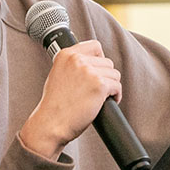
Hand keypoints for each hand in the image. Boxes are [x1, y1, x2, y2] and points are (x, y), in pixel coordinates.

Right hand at [19, 40, 120, 159]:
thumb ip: (72, 65)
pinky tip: (107, 101)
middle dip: (105, 76)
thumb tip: (91, 62)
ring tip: (102, 96)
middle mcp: (77, 60)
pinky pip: (117, 87)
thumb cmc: (54, 104)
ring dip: (111, 86)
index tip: (99, 68)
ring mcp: (89, 72)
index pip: (94, 46)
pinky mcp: (99, 85)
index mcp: (66, 55)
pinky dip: (116, 96)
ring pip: (114, 74)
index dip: (100, 58)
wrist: (51, 123)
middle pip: (107, 62)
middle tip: (98, 89)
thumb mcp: (57, 74)